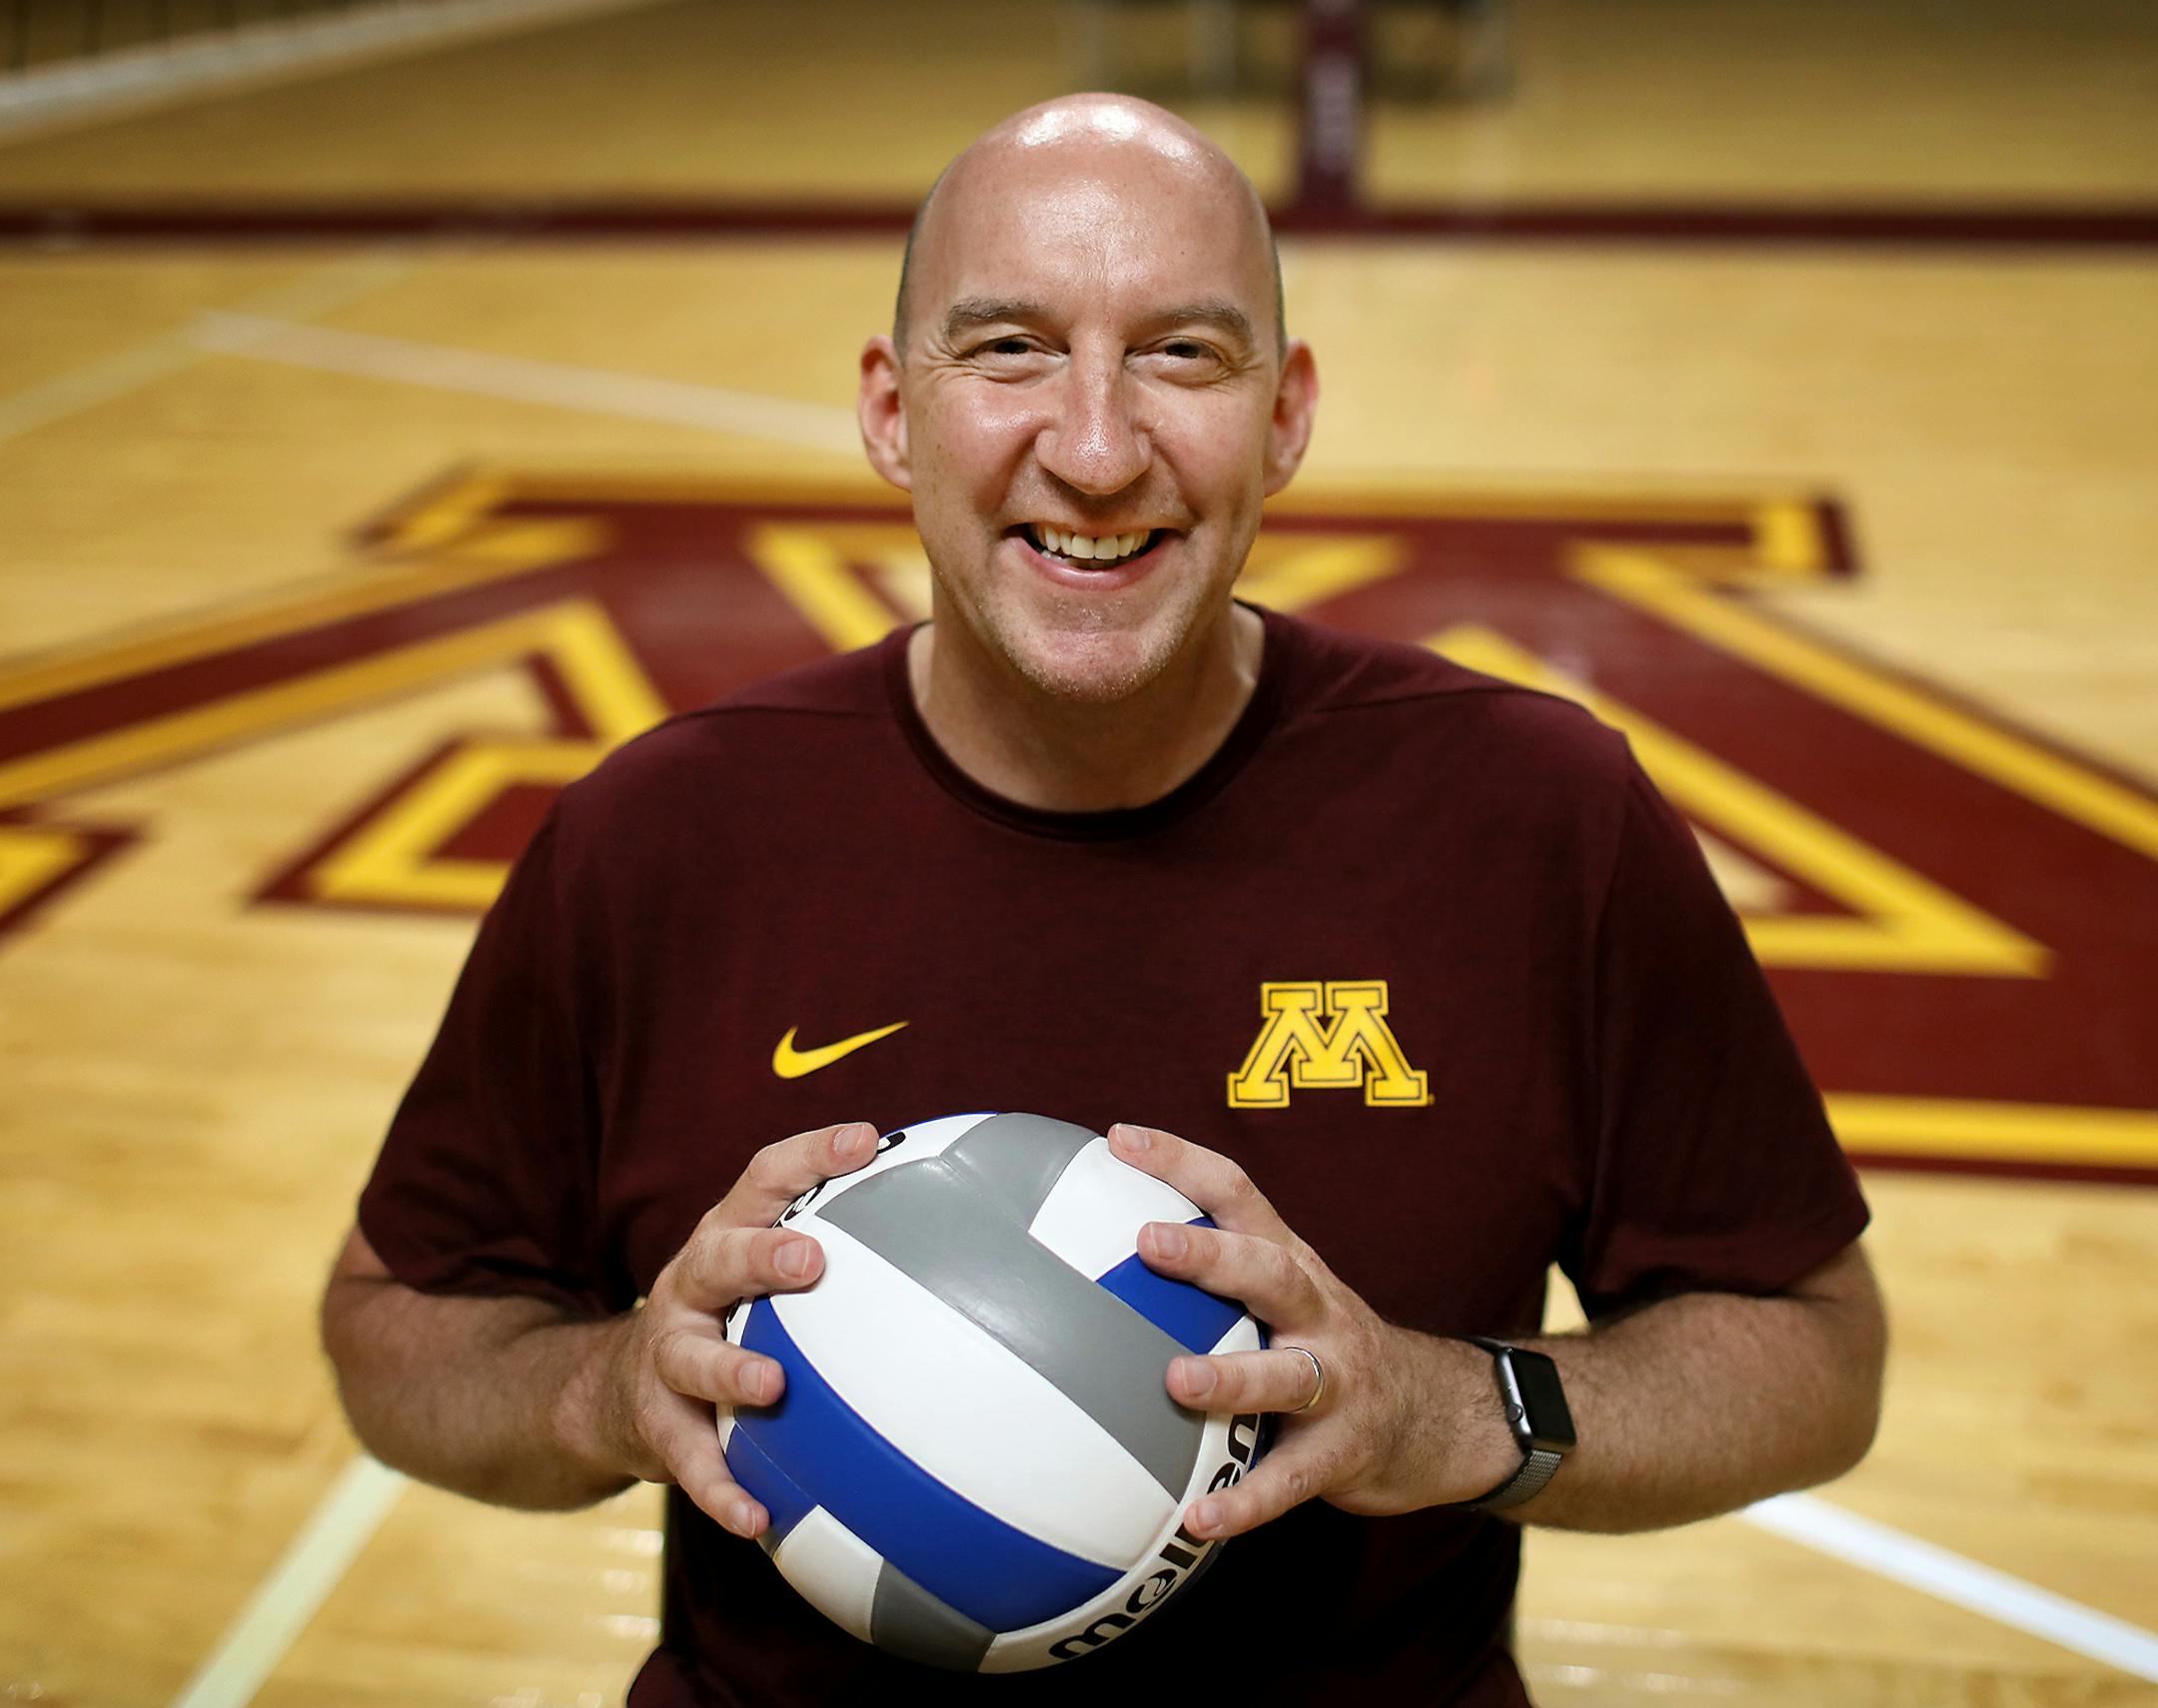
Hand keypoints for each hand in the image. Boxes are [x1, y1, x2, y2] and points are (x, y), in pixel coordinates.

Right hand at [594, 1120, 876, 1539]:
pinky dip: (721, 1490)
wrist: (611, 1392)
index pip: (764, 1180)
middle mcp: (691, 1287)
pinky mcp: (656, 1425)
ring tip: (771, 1384)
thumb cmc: (728, 1319)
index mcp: (728, 1238)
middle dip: (761, 1253)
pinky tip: (758, 1518)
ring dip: (729, 1369)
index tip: (865, 1141)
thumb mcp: (764, 1275)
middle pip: (718, 1257)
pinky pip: (688, 1460)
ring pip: (689, 1357)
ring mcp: (667, 1356)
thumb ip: (843, 1254)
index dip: (811, 1155)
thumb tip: (969, 1243)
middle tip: (810, 1259)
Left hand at [1108, 1122, 1517, 1540]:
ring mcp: (1338, 1383)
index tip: (1119, 1138)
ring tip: (1177, 1381)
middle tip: (1148, 1241)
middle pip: (1271, 1271)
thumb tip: (1086, 1252)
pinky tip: (1199, 1523)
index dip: (1182, 1161)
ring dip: (1233, 1376)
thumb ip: (1211, 1274)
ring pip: (1289, 1375)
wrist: (1435, 1416)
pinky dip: (1248, 1503)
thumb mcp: (1281, 1294)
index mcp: (1292, 1265)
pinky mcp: (1343, 1453)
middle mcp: (1318, 1313)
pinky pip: (1291, 1480)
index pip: (1239, 1194)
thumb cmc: (1322, 1348)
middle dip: (1213, 1253)